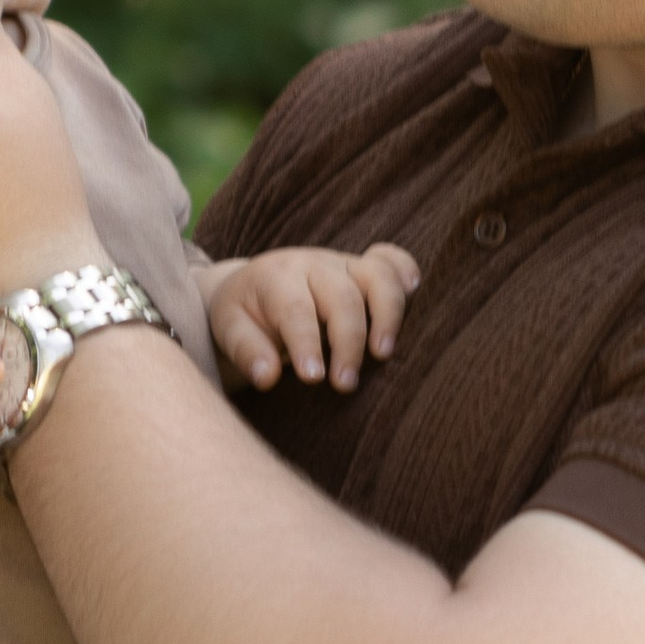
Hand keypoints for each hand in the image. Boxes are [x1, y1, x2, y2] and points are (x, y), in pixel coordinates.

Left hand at [203, 240, 420, 394]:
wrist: (251, 287)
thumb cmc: (244, 315)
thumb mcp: (229, 330)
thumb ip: (247, 352)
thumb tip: (267, 377)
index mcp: (276, 277)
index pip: (296, 309)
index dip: (307, 343)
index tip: (313, 378)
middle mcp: (313, 265)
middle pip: (342, 297)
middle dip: (348, 341)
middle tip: (345, 385)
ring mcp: (342, 263)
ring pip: (377, 276)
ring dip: (387, 314)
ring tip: (384, 354)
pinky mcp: (362, 267)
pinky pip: (392, 259)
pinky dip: (406, 271)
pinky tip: (415, 293)